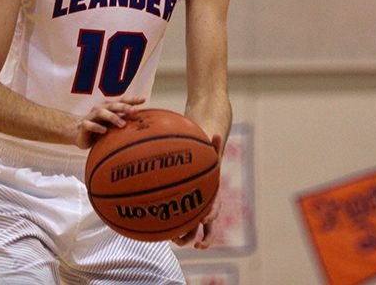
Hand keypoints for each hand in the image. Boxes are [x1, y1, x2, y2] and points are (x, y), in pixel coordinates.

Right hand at [74, 96, 145, 148]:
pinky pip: (89, 125)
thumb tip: (144, 123)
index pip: (122, 101)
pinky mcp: (84, 125)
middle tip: (134, 111)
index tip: (144, 99)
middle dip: (124, 107)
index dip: (132, 100)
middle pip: (113, 105)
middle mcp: (101, 109)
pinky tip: (104, 131)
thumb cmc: (100, 127)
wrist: (79, 133)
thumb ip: (125, 122)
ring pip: (102, 113)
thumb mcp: (113, 124)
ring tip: (122, 124)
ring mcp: (91, 116)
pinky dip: (97, 127)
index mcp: (109, 107)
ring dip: (113, 117)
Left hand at [173, 133, 223, 248]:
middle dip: (204, 240)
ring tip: (174, 240)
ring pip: (192, 232)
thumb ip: (214, 145)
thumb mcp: (210, 152)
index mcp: (213, 197)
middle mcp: (205, 209)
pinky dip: (171, 231)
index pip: (215, 209)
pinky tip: (158, 230)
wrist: (200, 167)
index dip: (211, 215)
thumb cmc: (204, 158)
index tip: (206, 217)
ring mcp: (194, 215)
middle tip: (197, 245)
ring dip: (184, 238)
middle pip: (207, 228)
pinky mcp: (183, 216)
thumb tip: (217, 132)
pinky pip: (178, 227)